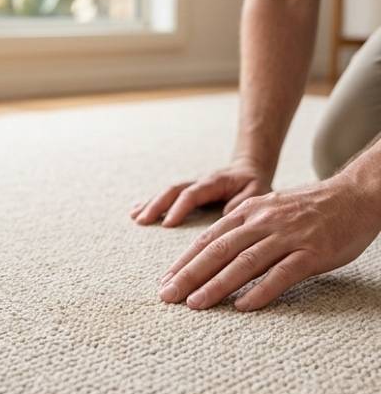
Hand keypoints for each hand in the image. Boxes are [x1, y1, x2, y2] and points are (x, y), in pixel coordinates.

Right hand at [130, 159, 271, 226]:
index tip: (167, 225)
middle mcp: (198, 181)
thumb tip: (227, 213)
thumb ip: (244, 201)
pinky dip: (150, 202)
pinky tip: (136, 211)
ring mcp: (190, 185)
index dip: (179, 208)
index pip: (192, 194)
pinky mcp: (186, 191)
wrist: (248, 169)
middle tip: (142, 221)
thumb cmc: (253, 183)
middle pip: (172, 191)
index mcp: (213, 182)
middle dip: (156, 205)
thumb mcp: (257, 191)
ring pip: (166, 192)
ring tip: (135, 217)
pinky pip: (166, 195)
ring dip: (150, 204)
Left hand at [157, 176, 380, 310]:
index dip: (185, 261)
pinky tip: (243, 306)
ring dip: (216, 285)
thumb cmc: (310, 209)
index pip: (208, 239)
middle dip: (189, 275)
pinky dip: (261, 291)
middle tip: (167, 297)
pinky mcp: (312, 252)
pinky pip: (282, 274)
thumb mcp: (269, 210)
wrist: (356, 195)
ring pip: (244, 263)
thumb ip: (244, 229)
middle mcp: (263, 223)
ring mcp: (288, 237)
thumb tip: (214, 251)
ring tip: (195, 304)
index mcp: (249, 213)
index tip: (166, 280)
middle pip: (218, 251)